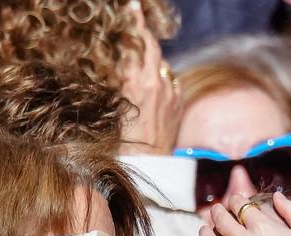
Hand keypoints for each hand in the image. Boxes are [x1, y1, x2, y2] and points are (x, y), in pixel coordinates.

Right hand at [118, 3, 179, 154]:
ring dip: (151, 59)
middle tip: (136, 19)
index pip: (138, 42)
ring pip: (161, 64)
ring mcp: (172, 93)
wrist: (148, 164)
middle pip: (153, 47)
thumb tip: (122, 59)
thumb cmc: (123, 139)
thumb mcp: (112, 103)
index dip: (135, 22)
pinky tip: (152, 83)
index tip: (133, 6)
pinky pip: (170, 80)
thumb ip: (120, 77)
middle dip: (144, 33)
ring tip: (139, 61)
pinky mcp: (179, 103)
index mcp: (138, 81)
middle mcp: (158, 84)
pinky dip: (160, 77)